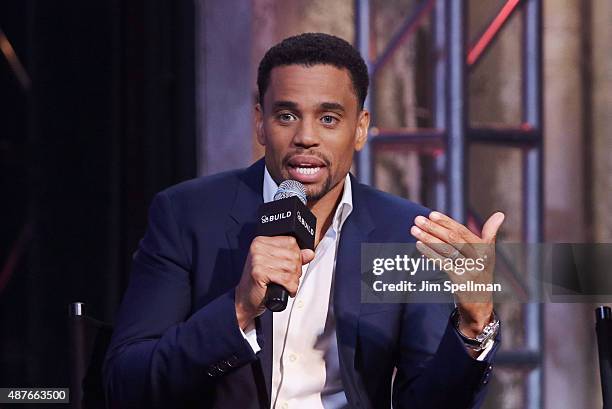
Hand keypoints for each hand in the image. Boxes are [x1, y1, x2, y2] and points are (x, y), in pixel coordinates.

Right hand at [235, 236, 314, 329]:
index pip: (291, 241)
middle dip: (296, 270)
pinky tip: (285, 289)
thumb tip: (309, 253)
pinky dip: (290, 287)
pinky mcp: (259, 272)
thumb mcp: (276, 266)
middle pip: (293, 254)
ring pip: (291, 267)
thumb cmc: (259, 283)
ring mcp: (257, 259)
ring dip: (293, 280)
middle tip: (289, 278)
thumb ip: (293, 257)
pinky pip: (285, 278)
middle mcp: (258, 248)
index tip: (292, 266)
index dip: (297, 255)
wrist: (245, 300)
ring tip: (286, 284)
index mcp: (261, 241)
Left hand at [410, 211, 504, 336]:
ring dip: (428, 238)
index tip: (431, 214)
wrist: (480, 304)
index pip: (462, 231)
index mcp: (485, 249)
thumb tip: (499, 214)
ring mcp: (470, 270)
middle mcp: (479, 258)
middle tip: (418, 219)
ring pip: (446, 250)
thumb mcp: (488, 254)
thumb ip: (490, 234)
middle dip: (434, 228)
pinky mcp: (460, 280)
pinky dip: (430, 253)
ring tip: (414, 230)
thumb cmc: (480, 273)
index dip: (447, 222)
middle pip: (453, 239)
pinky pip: (442, 263)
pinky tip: (419, 245)